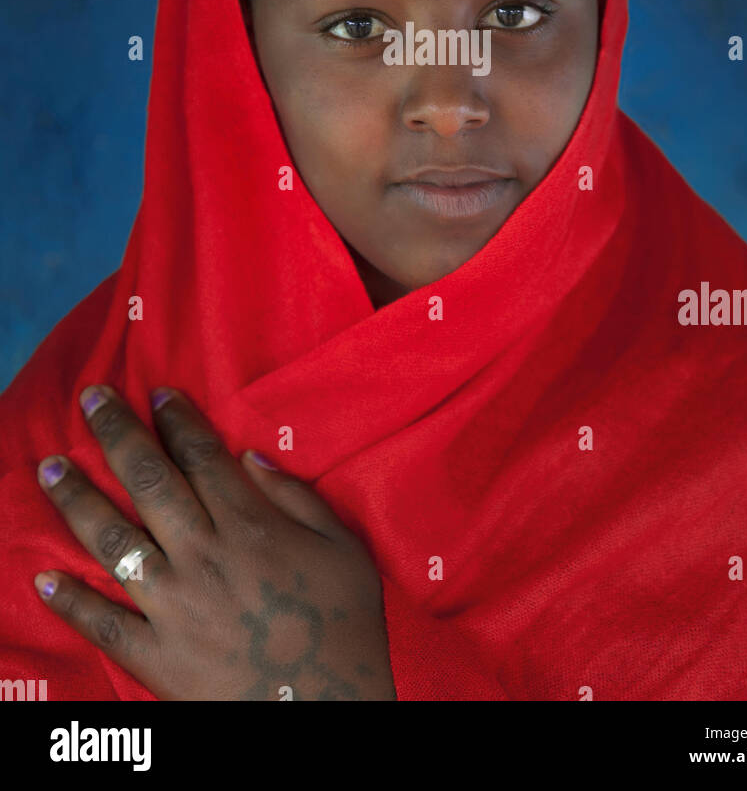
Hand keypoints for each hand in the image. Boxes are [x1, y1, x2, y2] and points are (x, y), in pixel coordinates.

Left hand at [33, 385, 396, 700]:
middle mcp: (203, 554)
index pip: (202, 456)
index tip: (156, 393)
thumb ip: (298, 497)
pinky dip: (71, 603)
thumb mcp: (343, 548)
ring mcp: (174, 605)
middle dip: (116, 433)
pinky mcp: (156, 655)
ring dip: (77, 500)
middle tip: (91, 399)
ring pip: (114, 540)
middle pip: (150, 481)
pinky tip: (44, 579)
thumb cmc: (345, 625)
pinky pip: (104, 624)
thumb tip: (250, 456)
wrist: (326, 709)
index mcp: (250, 525)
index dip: (177, 419)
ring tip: (49, 468)